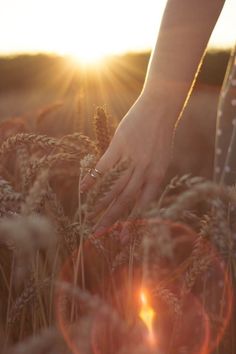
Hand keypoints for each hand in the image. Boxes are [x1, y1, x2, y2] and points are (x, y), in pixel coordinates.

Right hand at [81, 94, 174, 233]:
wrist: (160, 108)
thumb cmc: (160, 134)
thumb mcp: (162, 158)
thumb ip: (150, 176)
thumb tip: (137, 194)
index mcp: (157, 174)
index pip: (143, 204)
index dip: (132, 222)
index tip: (123, 238)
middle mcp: (145, 170)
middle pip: (126, 199)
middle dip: (113, 219)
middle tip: (100, 233)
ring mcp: (132, 158)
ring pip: (115, 186)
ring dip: (101, 203)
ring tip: (91, 217)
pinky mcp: (119, 145)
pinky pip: (104, 166)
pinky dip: (93, 178)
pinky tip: (83, 190)